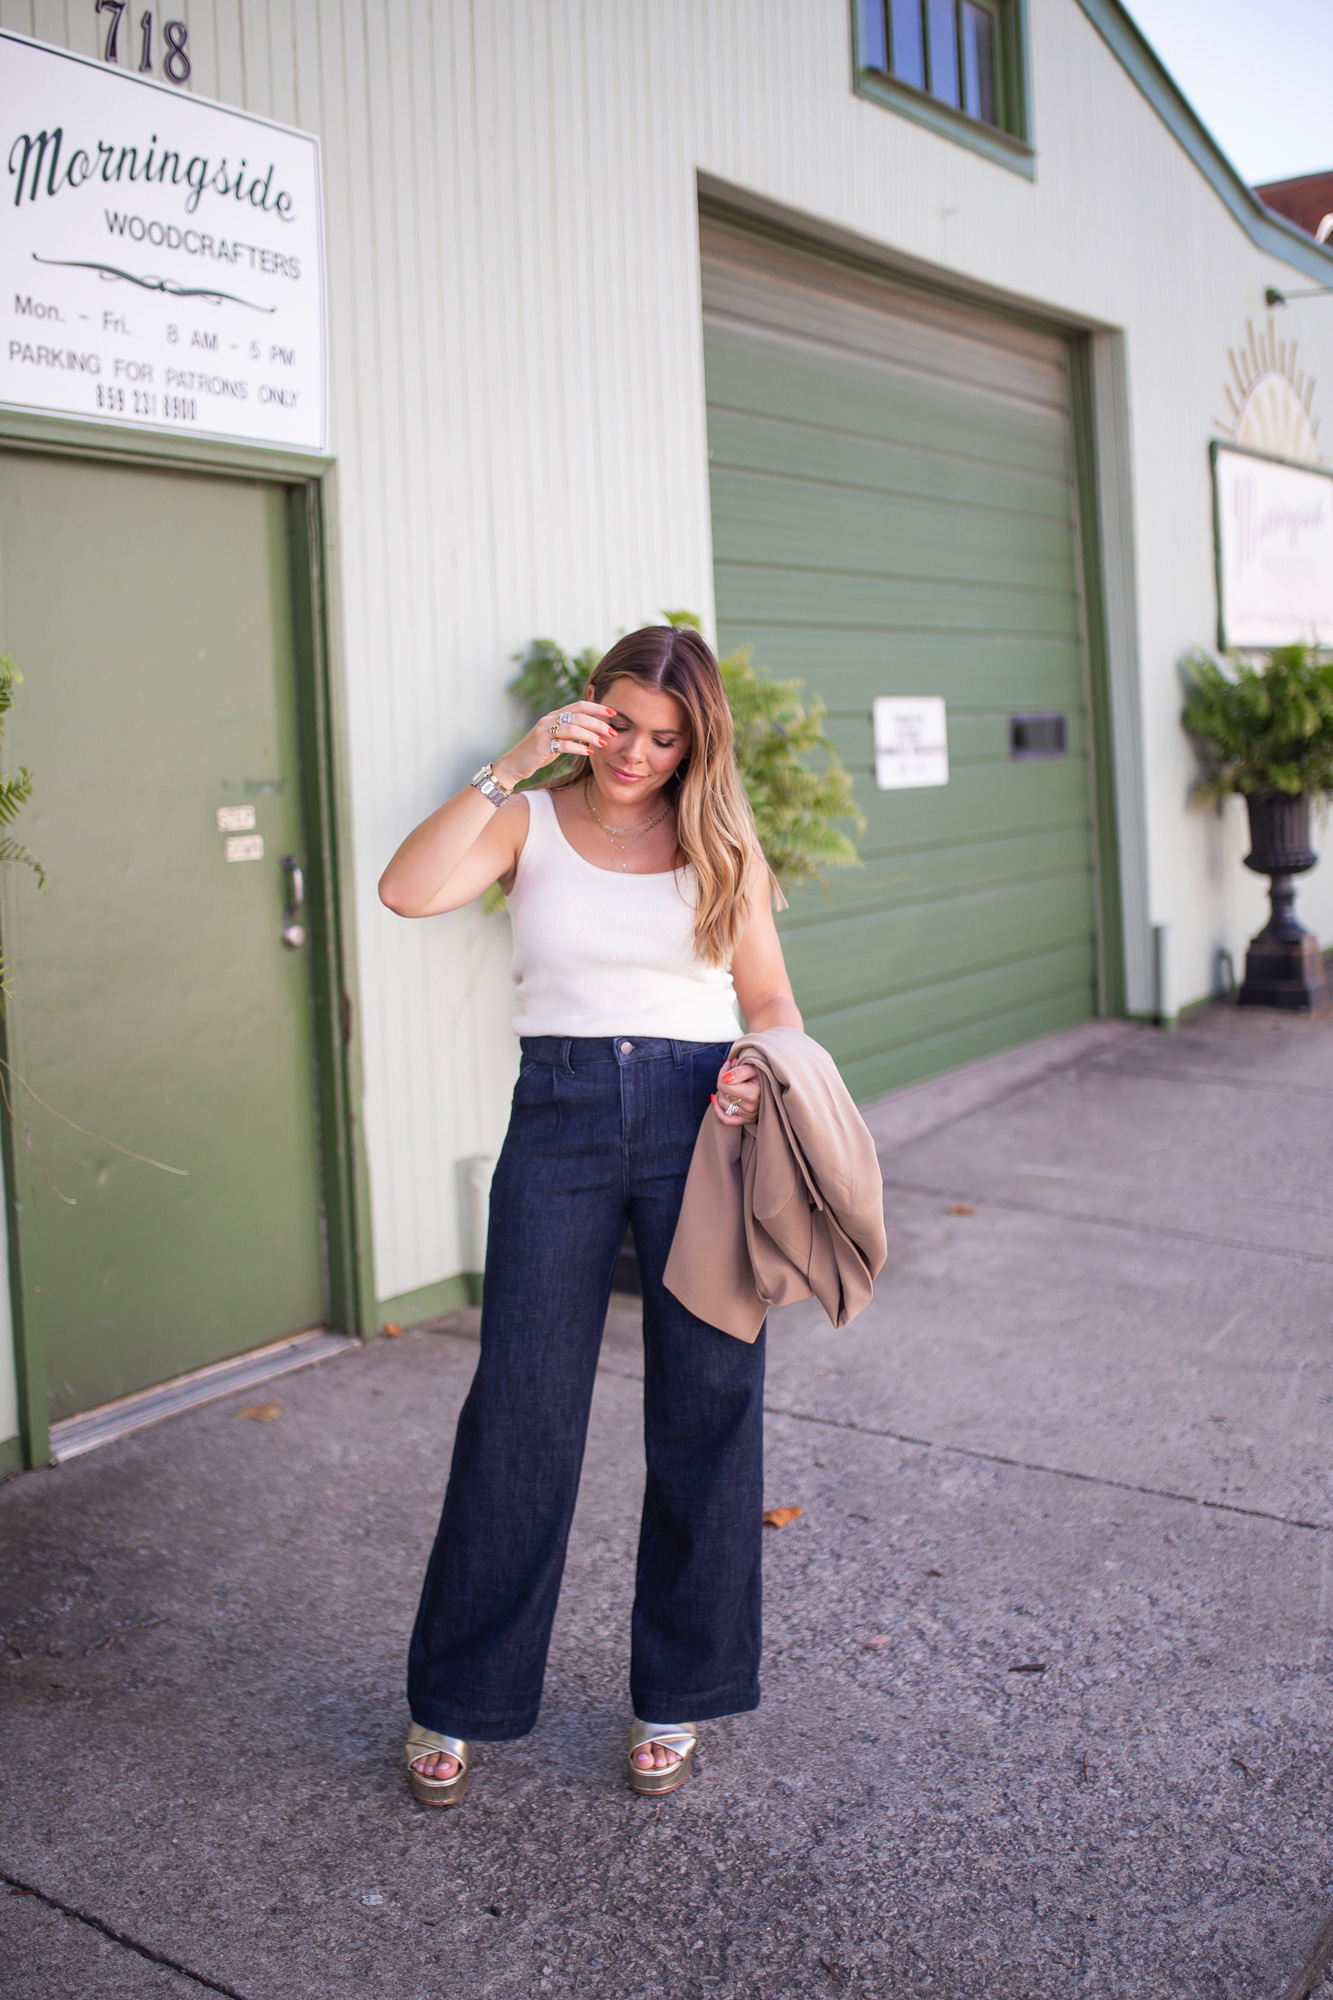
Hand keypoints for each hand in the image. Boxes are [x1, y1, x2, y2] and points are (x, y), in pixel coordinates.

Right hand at [494, 700, 615, 788]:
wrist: (514, 764)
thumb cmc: (538, 753)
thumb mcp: (555, 739)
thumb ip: (570, 733)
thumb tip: (592, 730)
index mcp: (554, 716)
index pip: (579, 705)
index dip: (597, 708)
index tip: (613, 713)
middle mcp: (548, 720)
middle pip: (578, 715)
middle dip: (598, 723)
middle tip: (613, 732)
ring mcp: (543, 732)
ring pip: (572, 728)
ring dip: (591, 735)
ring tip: (604, 743)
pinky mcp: (540, 745)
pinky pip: (563, 744)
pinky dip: (578, 747)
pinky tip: (589, 752)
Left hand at [712, 1061, 759, 1125]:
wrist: (773, 1082)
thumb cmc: (761, 1072)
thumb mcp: (753, 1067)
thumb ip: (740, 1071)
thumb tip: (725, 1079)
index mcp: (753, 1094)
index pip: (724, 1085)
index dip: (722, 1073)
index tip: (728, 1066)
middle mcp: (751, 1107)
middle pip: (722, 1094)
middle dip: (723, 1081)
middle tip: (730, 1073)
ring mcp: (749, 1115)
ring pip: (722, 1104)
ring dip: (722, 1093)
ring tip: (731, 1084)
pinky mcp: (747, 1120)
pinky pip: (726, 1120)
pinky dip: (718, 1110)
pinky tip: (716, 1100)